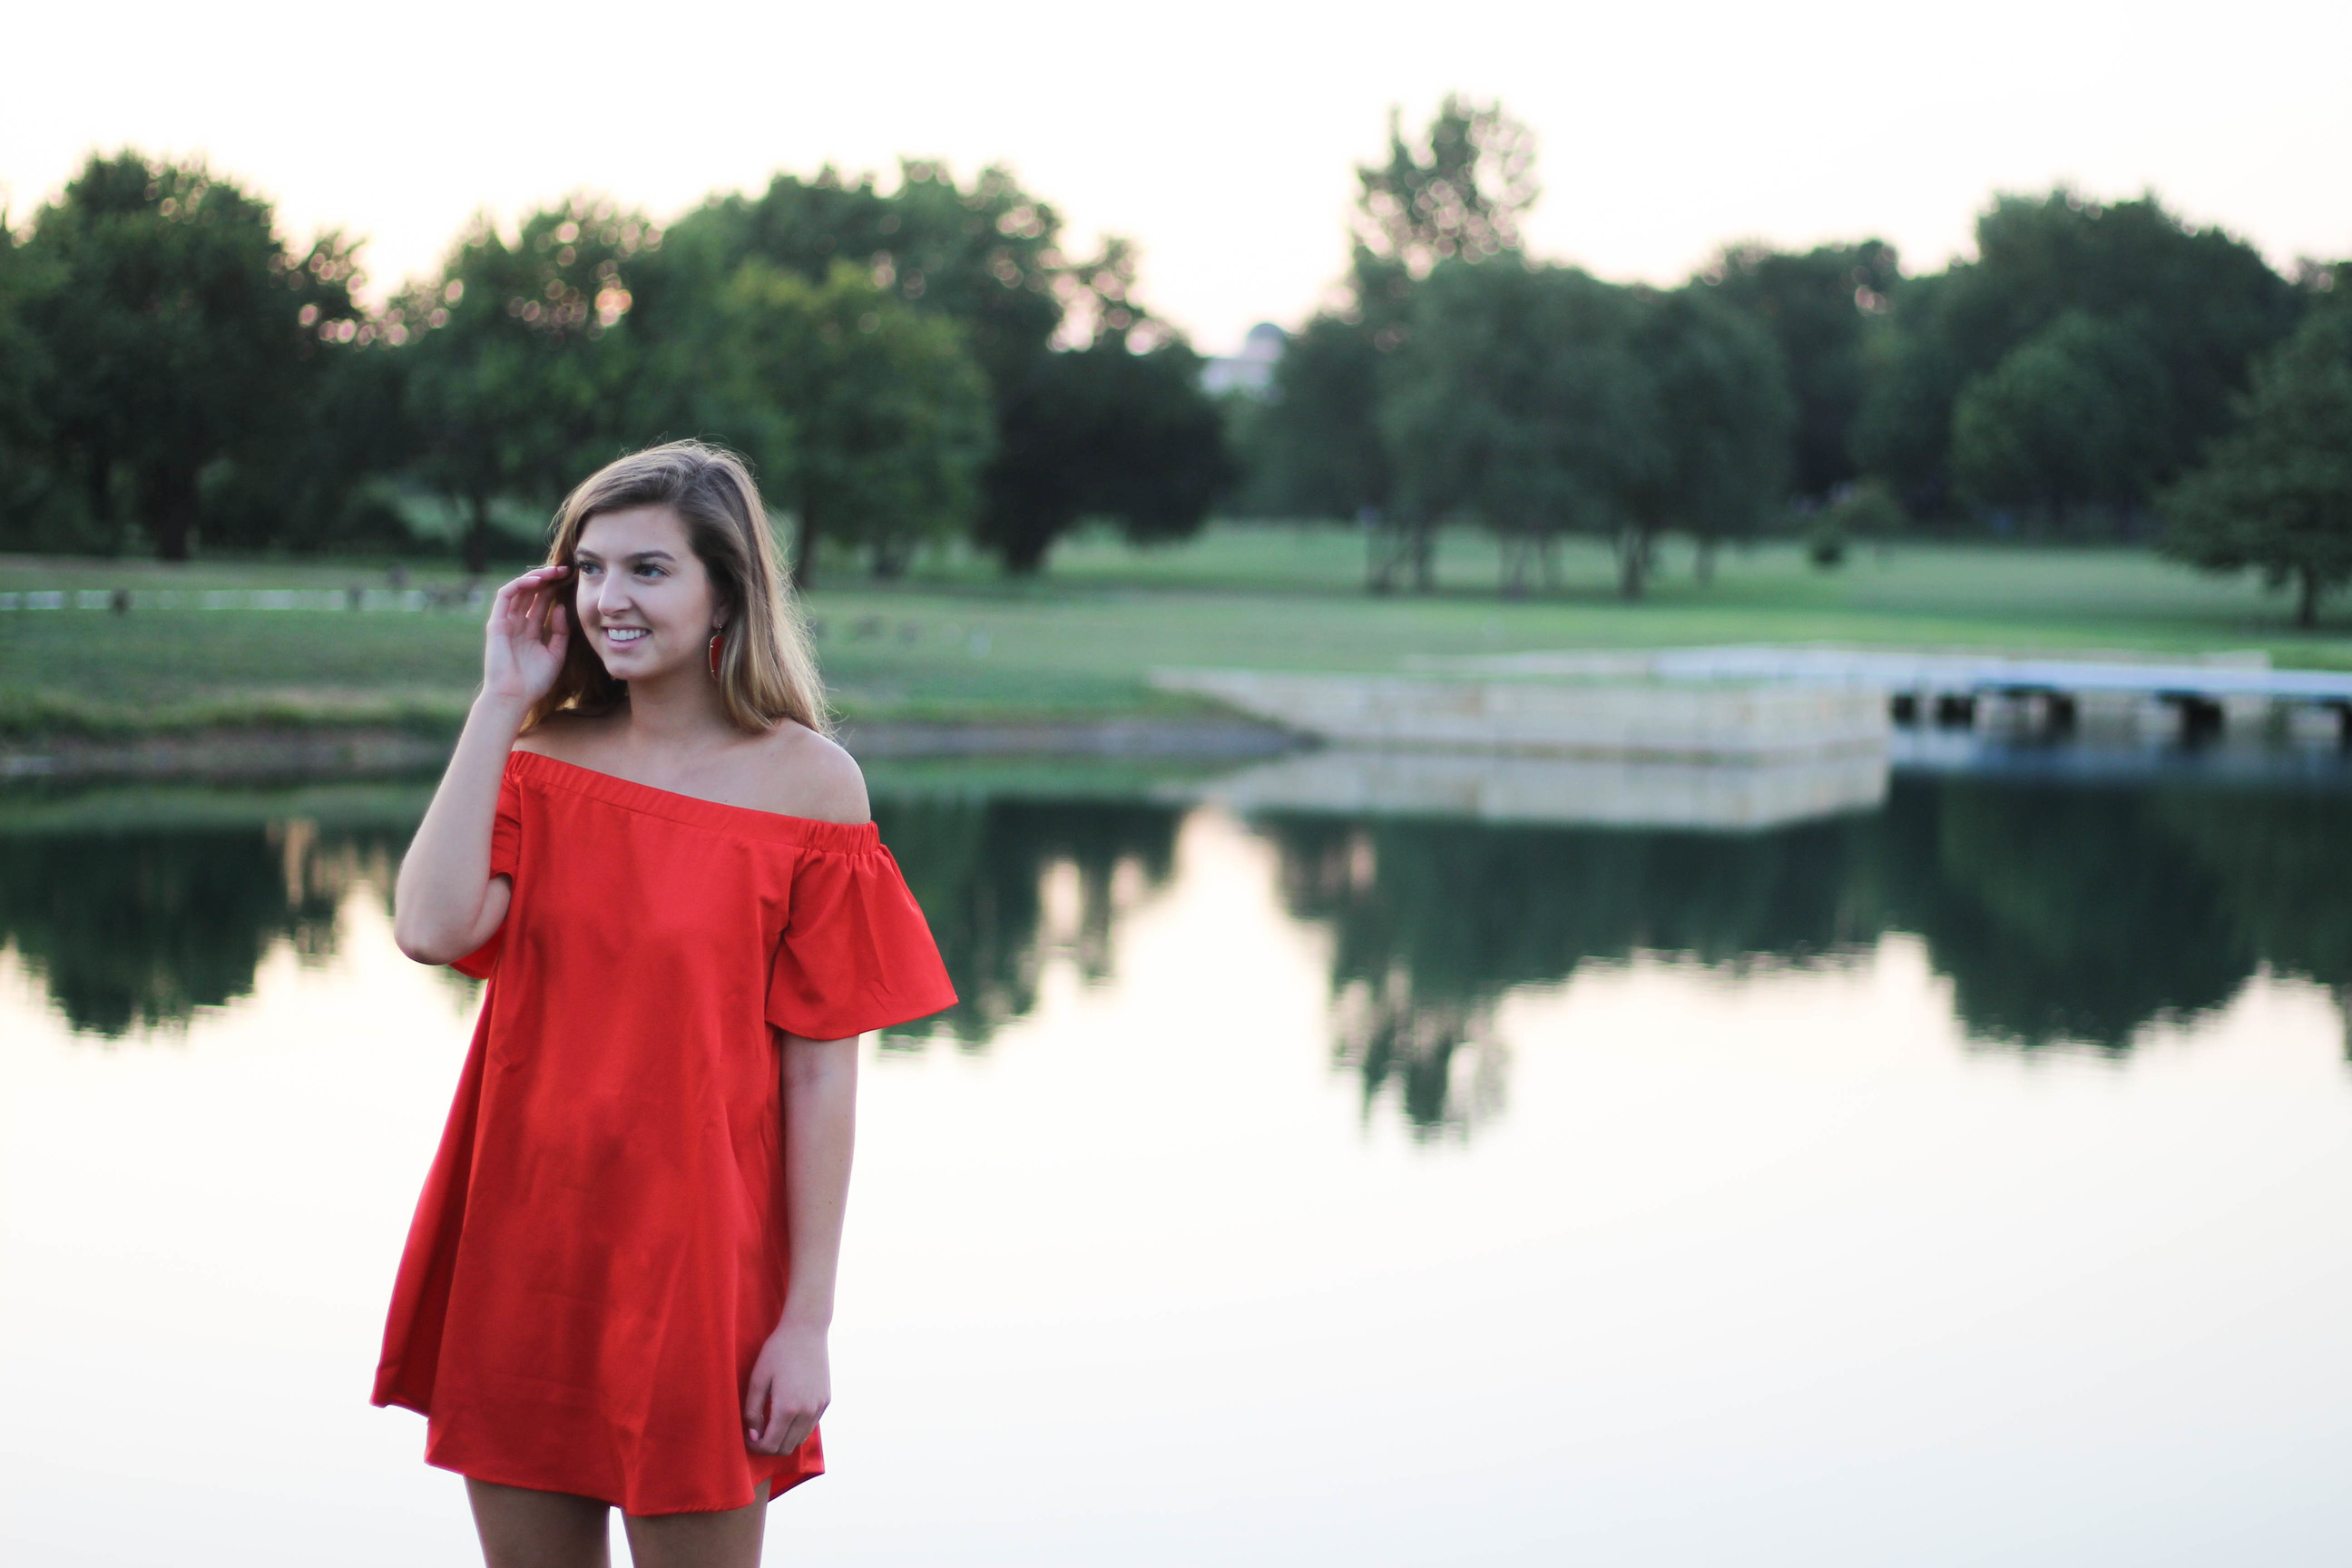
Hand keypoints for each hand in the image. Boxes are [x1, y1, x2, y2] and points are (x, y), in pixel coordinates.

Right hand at [481, 565, 570, 708]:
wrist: (515, 696)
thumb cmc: (535, 680)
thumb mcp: (556, 654)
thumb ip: (561, 631)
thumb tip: (561, 607)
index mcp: (531, 630)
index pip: (543, 602)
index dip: (556, 589)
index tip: (572, 579)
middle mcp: (518, 623)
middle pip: (532, 593)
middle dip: (548, 579)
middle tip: (565, 569)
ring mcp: (506, 621)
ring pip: (519, 590)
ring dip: (535, 577)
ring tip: (552, 571)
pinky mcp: (496, 622)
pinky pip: (505, 596)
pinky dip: (519, 584)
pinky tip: (536, 580)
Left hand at [743, 1320, 829, 1456]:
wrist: (806, 1330)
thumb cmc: (778, 1351)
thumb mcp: (757, 1379)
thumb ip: (752, 1411)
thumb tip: (754, 1435)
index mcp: (787, 1408)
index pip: (771, 1445)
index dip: (756, 1446)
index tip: (748, 1436)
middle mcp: (806, 1412)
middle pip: (786, 1447)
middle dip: (769, 1446)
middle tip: (757, 1433)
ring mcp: (818, 1407)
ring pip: (800, 1439)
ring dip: (784, 1439)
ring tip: (771, 1425)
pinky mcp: (825, 1401)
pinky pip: (810, 1426)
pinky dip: (797, 1428)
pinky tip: (787, 1413)